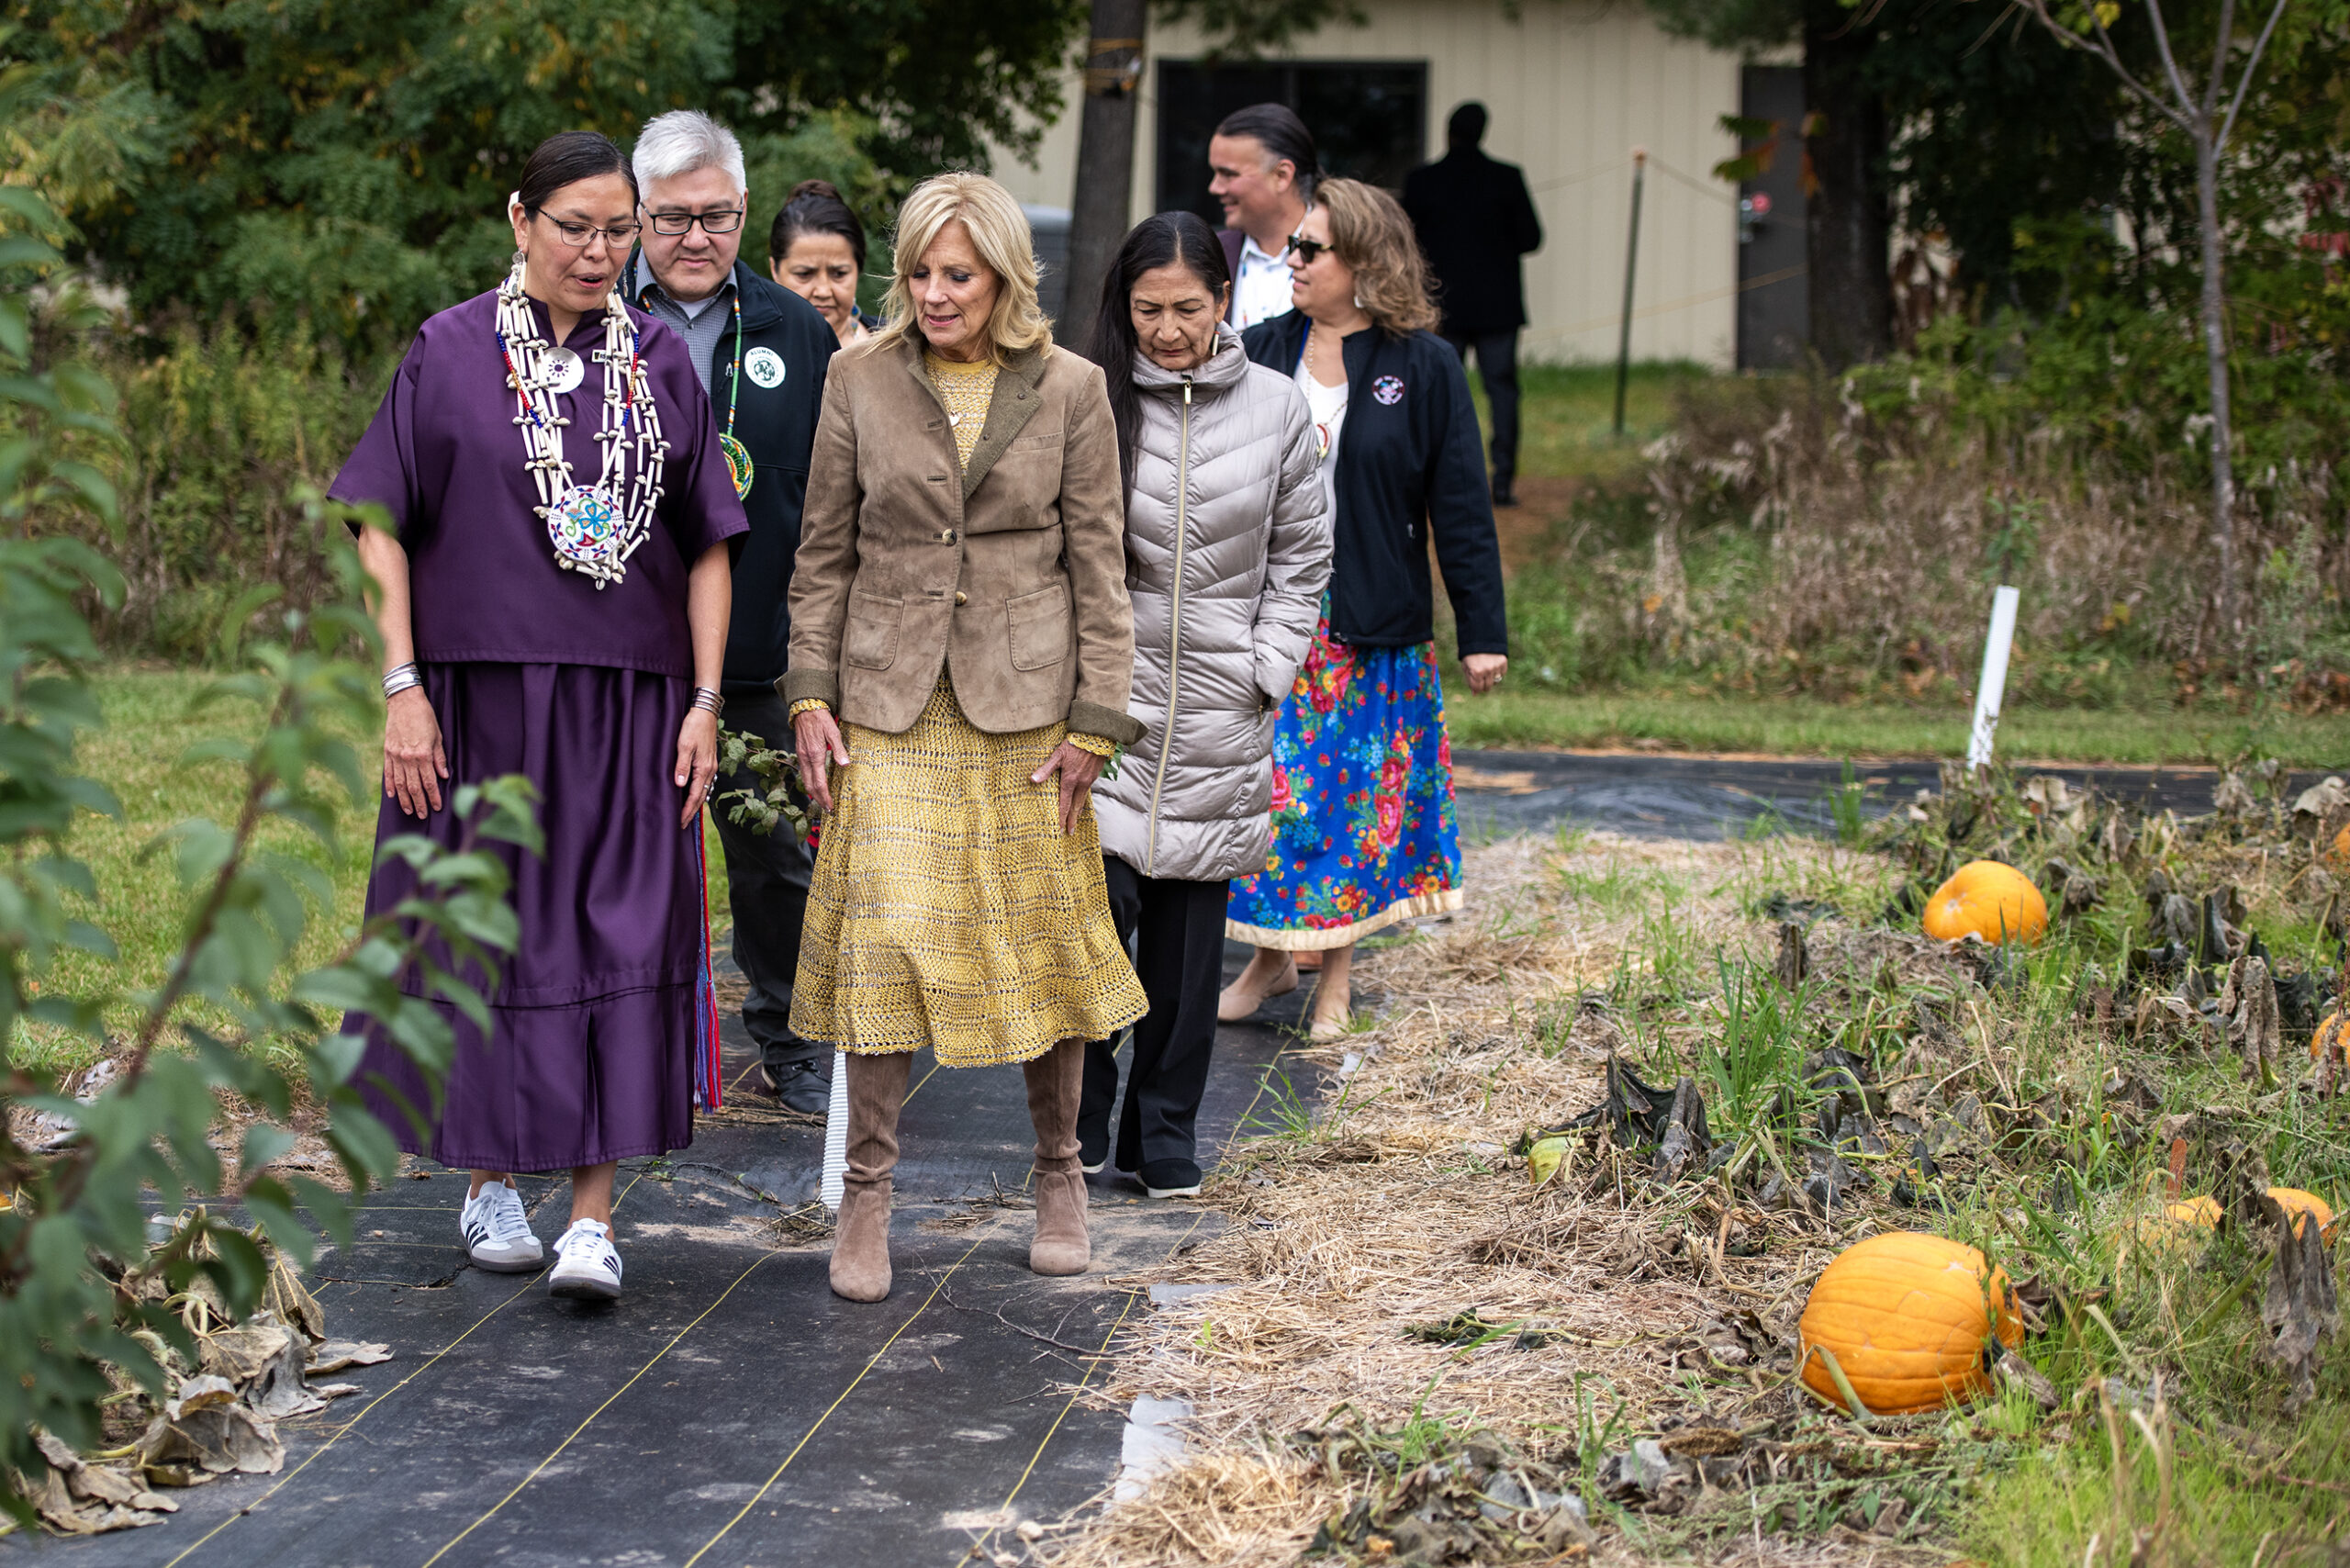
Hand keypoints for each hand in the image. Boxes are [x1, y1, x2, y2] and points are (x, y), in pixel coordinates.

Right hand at [383, 687, 446, 818]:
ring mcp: (395, 755)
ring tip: (409, 810)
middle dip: (419, 803)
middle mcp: (408, 758)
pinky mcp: (387, 751)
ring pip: (400, 783)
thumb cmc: (424, 717)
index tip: (436, 807)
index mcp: (422, 754)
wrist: (404, 701)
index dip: (433, 796)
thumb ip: (439, 758)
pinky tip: (392, 796)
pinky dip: (389, 785)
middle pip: (413, 787)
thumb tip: (444, 776)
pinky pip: (388, 773)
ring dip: (404, 799)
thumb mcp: (438, 736)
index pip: (429, 782)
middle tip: (422, 815)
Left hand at [675, 709, 718, 827]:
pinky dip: (699, 792)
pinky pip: (705, 782)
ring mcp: (711, 765)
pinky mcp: (709, 761)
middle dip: (692, 811)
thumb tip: (679, 785)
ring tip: (688, 813)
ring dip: (696, 803)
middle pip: (702, 796)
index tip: (680, 821)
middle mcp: (710, 769)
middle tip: (683, 824)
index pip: (694, 795)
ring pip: (704, 790)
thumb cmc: (693, 726)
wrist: (705, 712)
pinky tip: (693, 794)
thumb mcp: (684, 745)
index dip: (687, 810)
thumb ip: (682, 766)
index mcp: (704, 768)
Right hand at [792, 705, 850, 812]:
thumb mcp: (833, 731)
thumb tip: (845, 764)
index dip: (825, 796)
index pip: (819, 782)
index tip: (830, 806)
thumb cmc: (821, 718)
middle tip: (827, 809)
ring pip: (805, 780)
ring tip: (822, 800)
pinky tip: (816, 785)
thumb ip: (839, 749)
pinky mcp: (800, 753)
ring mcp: (801, 756)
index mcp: (815, 755)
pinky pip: (804, 772)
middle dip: (818, 799)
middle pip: (810, 786)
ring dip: (813, 793)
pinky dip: (810, 783)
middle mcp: (806, 758)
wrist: (805, 707)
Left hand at [1031, 741, 1105, 834]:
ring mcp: (1089, 780)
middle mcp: (1081, 783)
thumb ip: (1046, 769)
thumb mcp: (1058, 755)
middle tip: (1070, 832)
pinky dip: (1083, 799)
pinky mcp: (1094, 775)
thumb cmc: (1075, 743)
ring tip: (1075, 820)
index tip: (1060, 829)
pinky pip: (1087, 791)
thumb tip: (1033, 780)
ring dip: (1078, 812)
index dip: (1061, 818)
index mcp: (1070, 780)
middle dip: (1072, 820)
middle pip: (1076, 807)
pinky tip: (1080, 800)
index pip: (1064, 804)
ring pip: (1083, 800)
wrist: (1096, 735)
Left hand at [1463, 653, 1508, 694]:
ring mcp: (1496, 666)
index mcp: (1476, 672)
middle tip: (1481, 678)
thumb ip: (1470, 681)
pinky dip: (1498, 672)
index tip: (1475, 683)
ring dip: (1491, 679)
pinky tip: (1493, 665)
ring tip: (1486, 670)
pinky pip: (1502, 674)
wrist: (1481, 637)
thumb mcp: (1466, 667)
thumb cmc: (1470, 654)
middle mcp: (1487, 670)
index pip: (1477, 689)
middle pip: (1487, 687)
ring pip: (1495, 682)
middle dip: (1483, 685)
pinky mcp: (1503, 662)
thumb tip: (1474, 694)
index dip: (1475, 687)